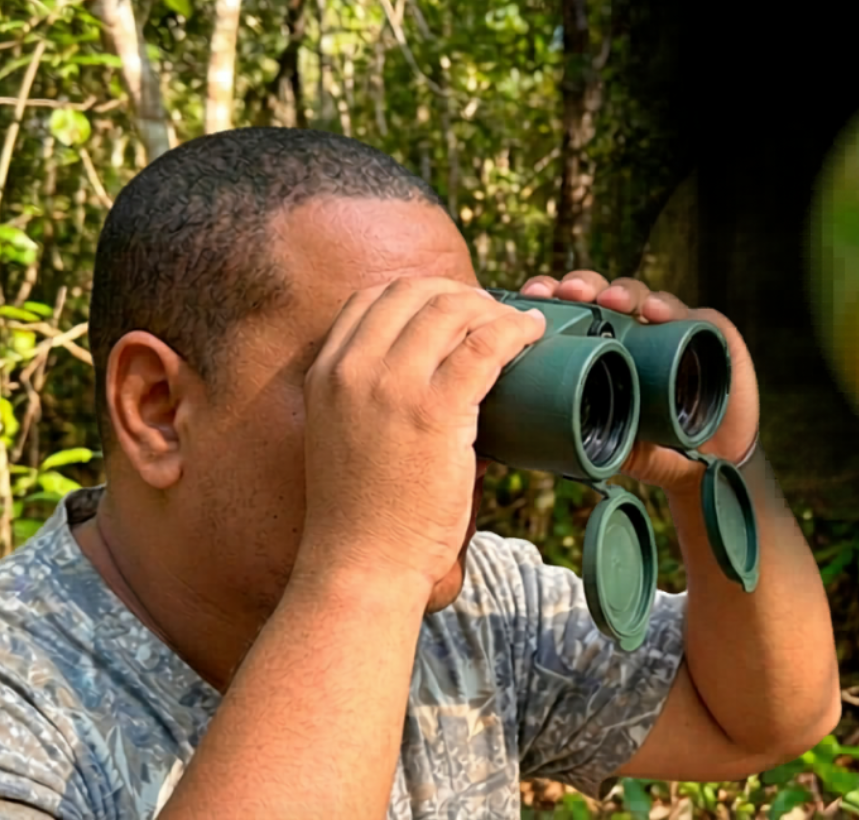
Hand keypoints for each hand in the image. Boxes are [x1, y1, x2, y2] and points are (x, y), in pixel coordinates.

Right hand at [297, 277, 546, 598]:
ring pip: (452, 311)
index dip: (419, 294)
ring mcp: (392, 387)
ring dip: (492, 309)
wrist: (360, 565)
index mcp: (325, 372)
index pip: (371, 298)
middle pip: (413, 293)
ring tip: (518, 327)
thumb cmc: (362, 514)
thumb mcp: (345, 436)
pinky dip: (515, 331)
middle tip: (492, 315)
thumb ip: (376, 402)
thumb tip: (439, 380)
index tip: (452, 309)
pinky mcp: (435, 412)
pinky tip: (533, 335)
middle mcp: (352, 369)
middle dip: (459, 294)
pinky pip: (485, 346)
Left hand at [518, 271, 757, 496]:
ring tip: (608, 300)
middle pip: (604, 293)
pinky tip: (655, 312)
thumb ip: (590, 437)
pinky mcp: (710, 331)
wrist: (714, 461)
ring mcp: (673, 326)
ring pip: (643, 296)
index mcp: (605, 344)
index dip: (553, 296)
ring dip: (623, 292)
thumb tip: (540, 444)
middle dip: (584, 285)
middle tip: (568, 293)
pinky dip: (671, 309)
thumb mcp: (616, 444)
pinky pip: (691, 314)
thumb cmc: (658, 446)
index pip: (574, 309)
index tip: (531, 294)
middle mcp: (636, 328)